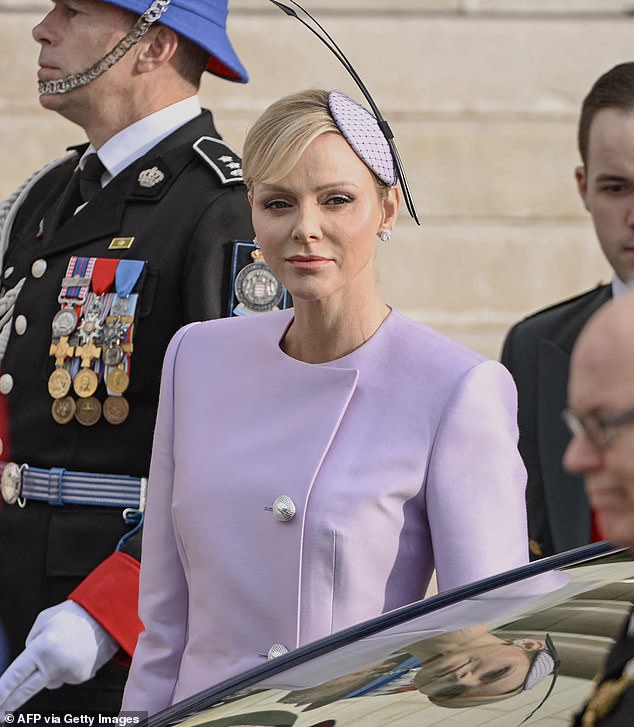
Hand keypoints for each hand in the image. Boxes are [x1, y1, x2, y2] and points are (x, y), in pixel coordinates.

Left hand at [0, 601, 117, 711]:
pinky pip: (65, 678)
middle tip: (0, 712)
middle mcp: (54, 664)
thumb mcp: (46, 618)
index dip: (2, 692)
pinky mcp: (81, 678)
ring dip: (49, 672)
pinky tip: (75, 654)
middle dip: (10, 703)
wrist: (108, 617)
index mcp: (42, 647)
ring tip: (64, 650)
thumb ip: (31, 639)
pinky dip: (66, 669)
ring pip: (48, 682)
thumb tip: (27, 656)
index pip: (14, 676)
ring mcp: (69, 673)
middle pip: (25, 691)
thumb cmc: (77, 615)